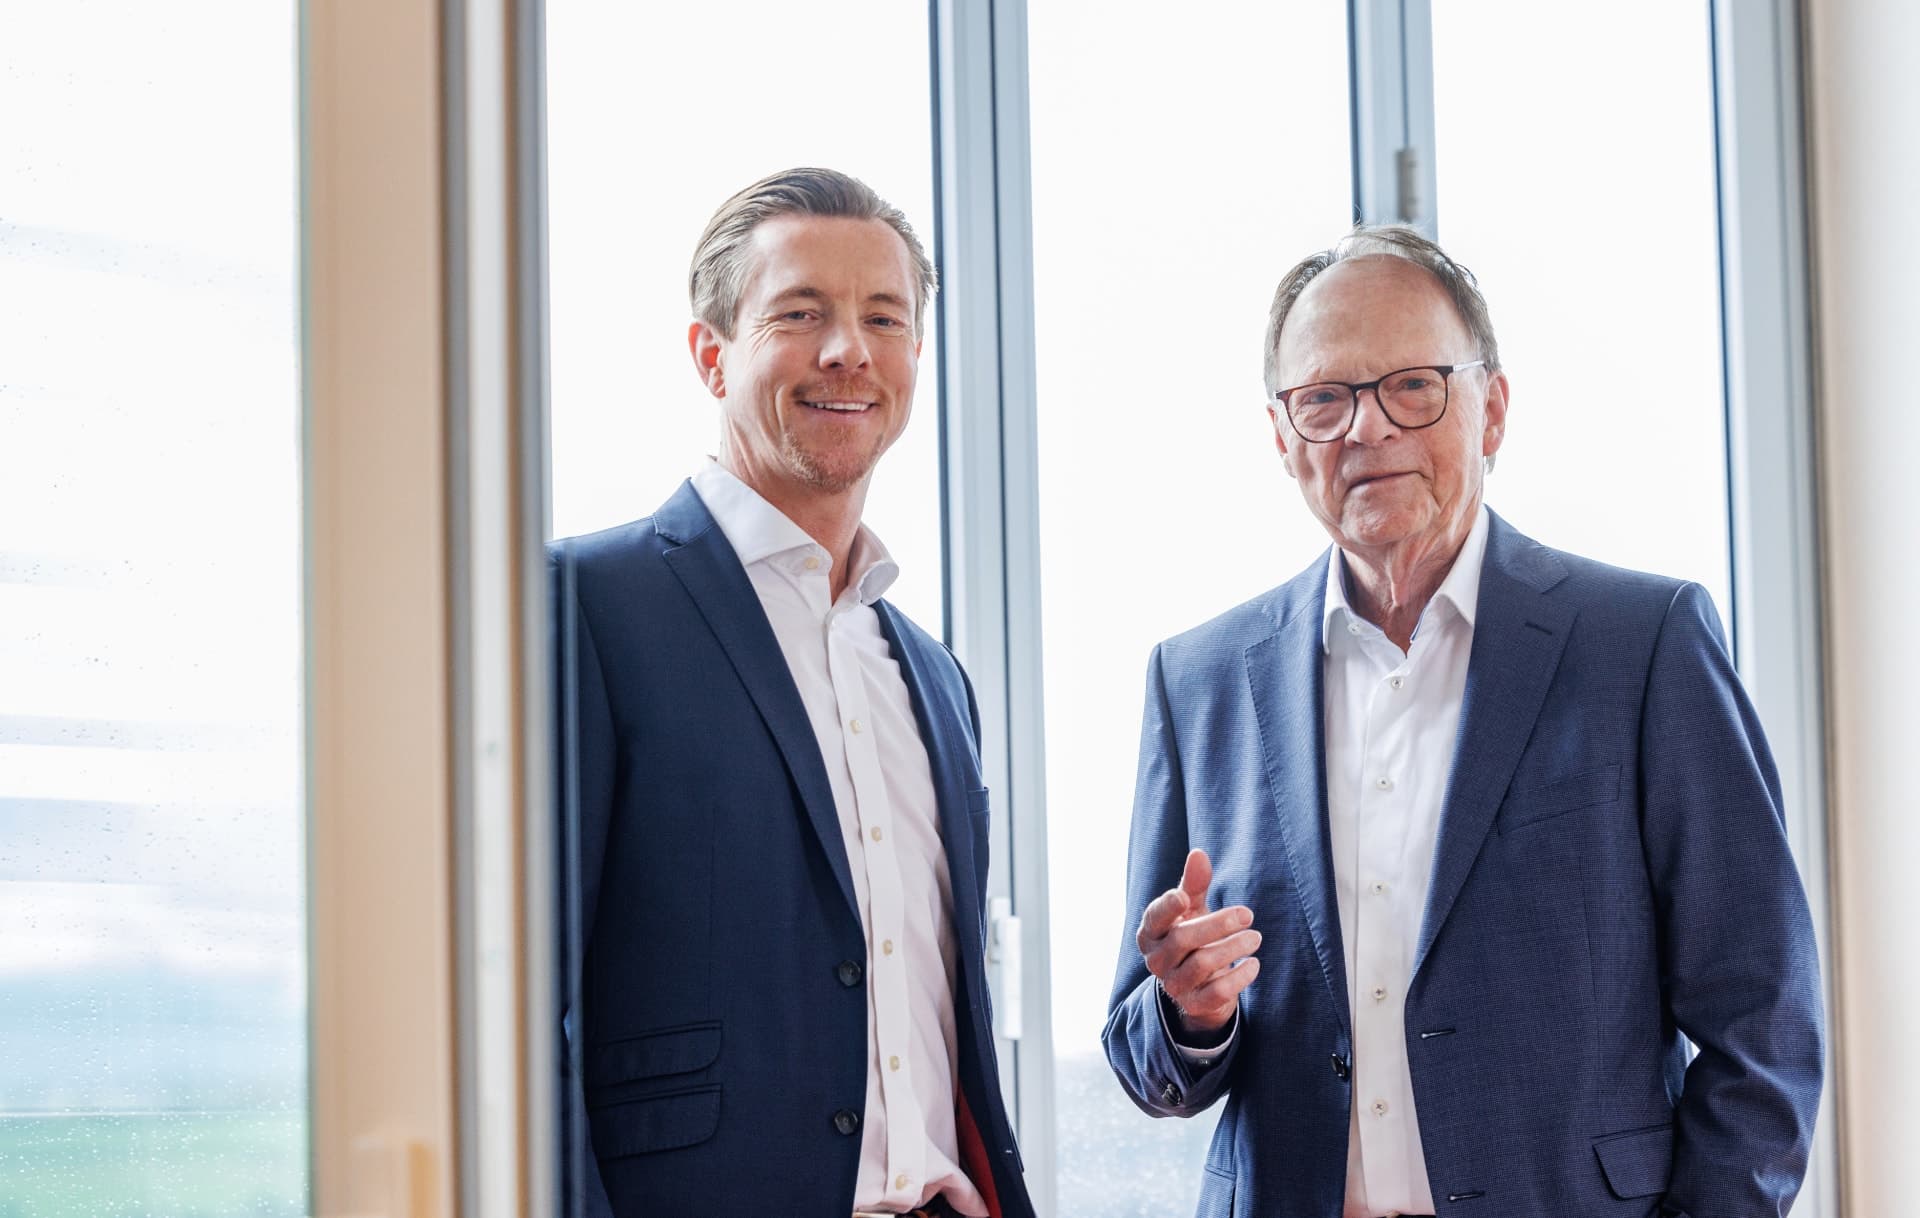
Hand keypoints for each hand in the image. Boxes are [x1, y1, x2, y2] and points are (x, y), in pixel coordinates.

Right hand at [1136, 848, 1260, 1036]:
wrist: (1201, 984)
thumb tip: (1199, 853)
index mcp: (1150, 933)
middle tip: (1248, 914)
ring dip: (1233, 948)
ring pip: (1202, 964)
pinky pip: (1217, 993)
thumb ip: (1194, 883)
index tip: (1185, 897)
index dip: (1167, 908)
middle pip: (1183, 939)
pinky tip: (1254, 964)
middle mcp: (1156, 960)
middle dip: (1218, 924)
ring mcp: (1173, 985)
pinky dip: (1239, 977)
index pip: (1154, 918)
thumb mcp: (1192, 908)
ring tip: (1255, 937)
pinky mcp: (1194, 1005)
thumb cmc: (1194, 934)